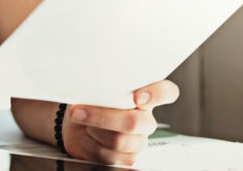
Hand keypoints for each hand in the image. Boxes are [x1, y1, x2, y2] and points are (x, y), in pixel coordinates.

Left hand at [62, 80, 179, 165]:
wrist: (75, 121)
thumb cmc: (88, 100)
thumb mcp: (94, 87)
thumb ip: (104, 85)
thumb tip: (98, 86)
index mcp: (143, 95)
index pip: (167, 92)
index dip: (157, 95)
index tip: (137, 97)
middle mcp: (145, 118)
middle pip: (134, 122)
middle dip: (102, 118)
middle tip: (79, 112)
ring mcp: (138, 139)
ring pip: (119, 141)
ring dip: (94, 131)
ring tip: (83, 124)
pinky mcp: (128, 157)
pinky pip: (113, 157)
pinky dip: (92, 146)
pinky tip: (87, 137)